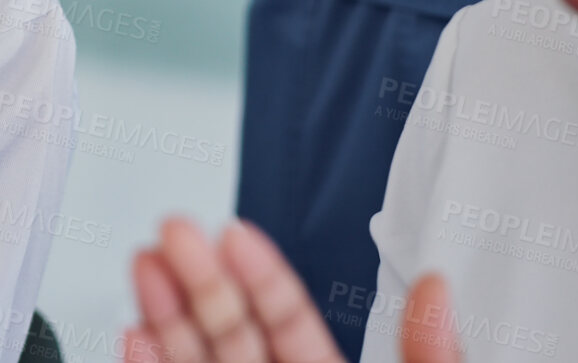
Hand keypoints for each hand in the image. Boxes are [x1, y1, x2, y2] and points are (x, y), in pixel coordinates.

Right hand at [121, 216, 461, 362]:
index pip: (290, 322)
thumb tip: (441, 291)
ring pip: (196, 360)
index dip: (262, 276)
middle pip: (232, 333)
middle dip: (200, 277)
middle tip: (175, 227)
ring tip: (145, 264)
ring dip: (165, 313)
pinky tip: (136, 336)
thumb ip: (432, 357)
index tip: (235, 232)